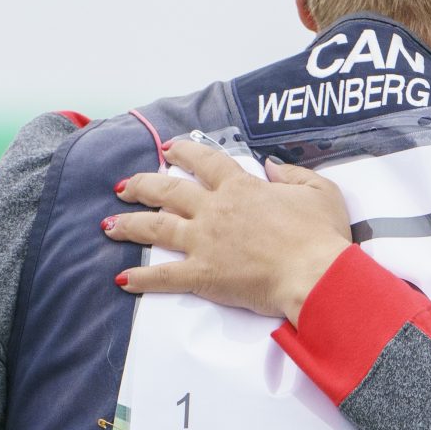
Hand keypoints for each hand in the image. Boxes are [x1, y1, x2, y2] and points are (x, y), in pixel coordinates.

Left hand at [104, 138, 352, 323]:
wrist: (315, 273)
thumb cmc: (321, 236)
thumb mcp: (320, 192)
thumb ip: (293, 175)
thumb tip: (272, 166)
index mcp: (241, 187)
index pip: (204, 161)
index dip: (183, 152)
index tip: (168, 149)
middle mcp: (215, 210)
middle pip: (167, 190)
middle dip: (142, 186)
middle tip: (124, 187)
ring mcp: (205, 242)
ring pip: (156, 227)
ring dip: (129, 225)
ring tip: (108, 225)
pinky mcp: (203, 274)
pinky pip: (164, 276)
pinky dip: (141, 278)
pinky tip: (122, 280)